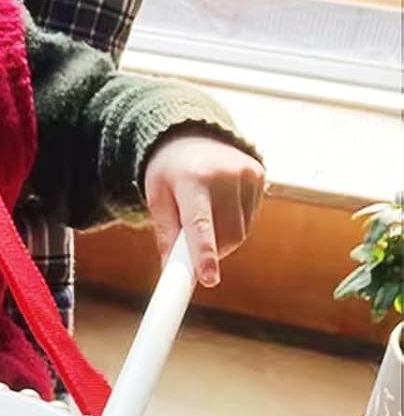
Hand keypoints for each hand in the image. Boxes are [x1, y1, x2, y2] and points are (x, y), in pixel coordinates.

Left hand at [144, 132, 264, 287]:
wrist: (190, 136)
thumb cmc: (169, 173)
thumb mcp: (157, 198)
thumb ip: (166, 235)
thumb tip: (173, 270)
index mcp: (191, 178)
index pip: (200, 223)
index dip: (204, 254)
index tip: (209, 280)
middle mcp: (223, 173)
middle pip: (226, 234)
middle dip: (211, 253)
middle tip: (193, 252)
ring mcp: (246, 172)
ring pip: (240, 231)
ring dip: (223, 241)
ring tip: (204, 221)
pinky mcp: (259, 175)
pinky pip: (250, 219)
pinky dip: (234, 225)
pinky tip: (219, 208)